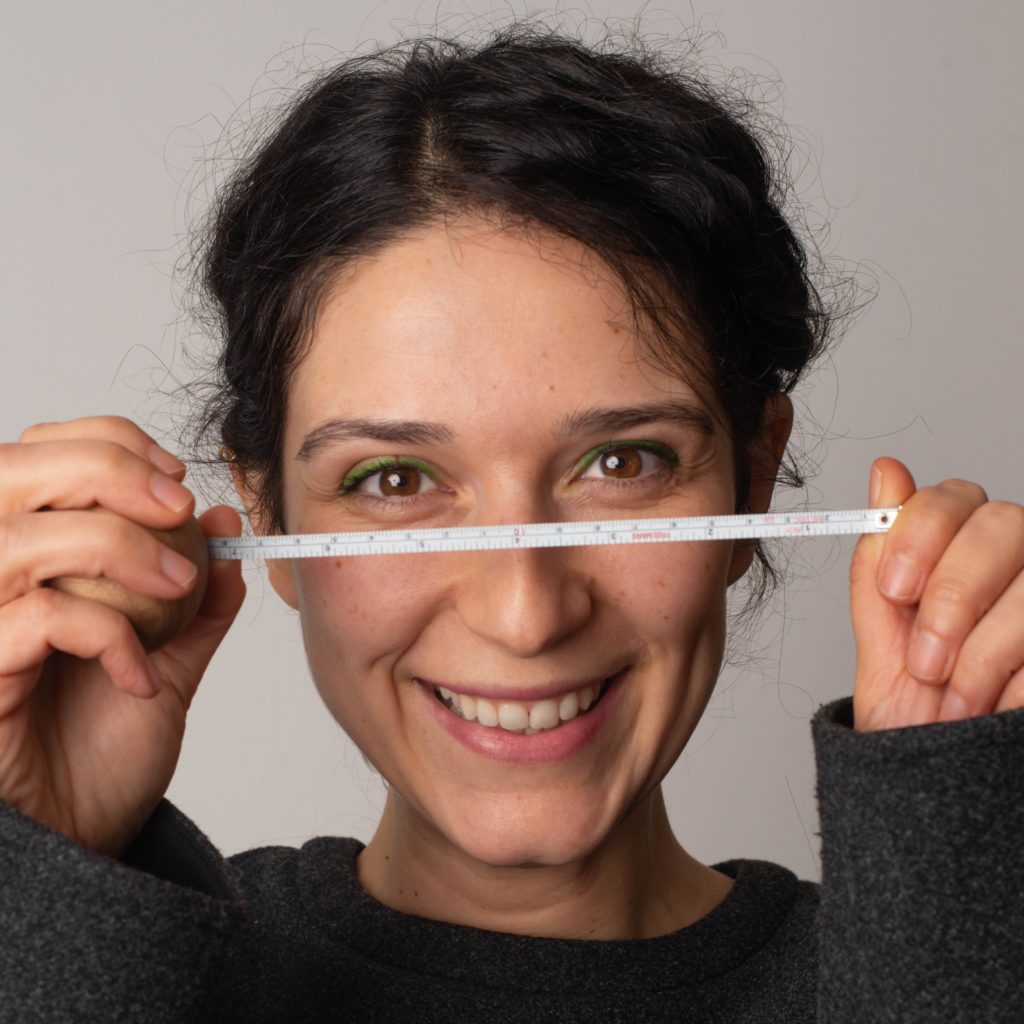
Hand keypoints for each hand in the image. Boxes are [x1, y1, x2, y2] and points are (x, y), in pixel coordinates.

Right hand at [0, 416, 244, 853]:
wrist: (77, 840)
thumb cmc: (100, 752)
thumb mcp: (169, 657)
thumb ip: (195, 596)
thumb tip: (224, 524)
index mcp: (27, 557)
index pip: (39, 451)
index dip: (108, 444)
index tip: (177, 480)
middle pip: (15, 471)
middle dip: (109, 472)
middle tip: (176, 507)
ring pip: (21, 538)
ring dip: (117, 548)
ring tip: (175, 587)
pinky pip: (34, 618)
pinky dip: (105, 633)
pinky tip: (140, 675)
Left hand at [850, 456, 1023, 731]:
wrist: (946, 793)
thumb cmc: (916, 714)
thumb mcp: (883, 638)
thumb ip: (880, 559)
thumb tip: (886, 469)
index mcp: (961, 551)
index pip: (954, 496)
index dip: (921, 534)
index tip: (894, 589)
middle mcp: (1019, 562)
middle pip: (1004, 524)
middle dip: (953, 594)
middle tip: (924, 659)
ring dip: (984, 649)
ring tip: (953, 696)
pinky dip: (1018, 679)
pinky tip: (994, 707)